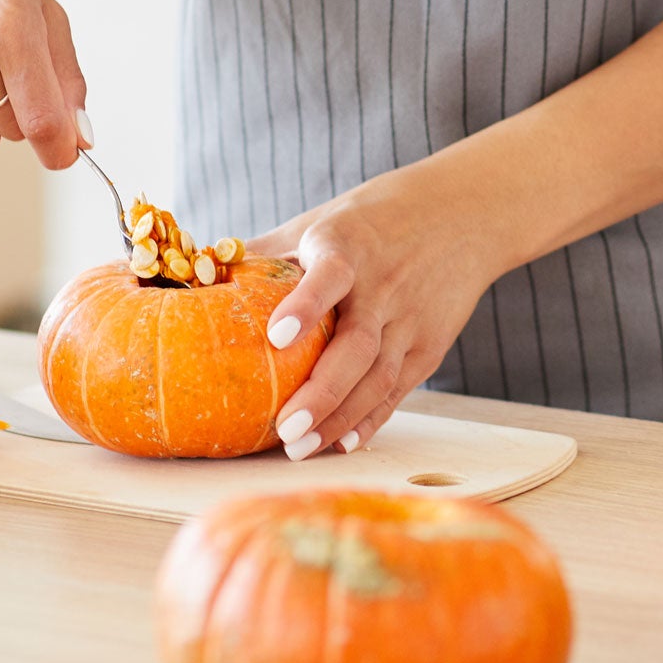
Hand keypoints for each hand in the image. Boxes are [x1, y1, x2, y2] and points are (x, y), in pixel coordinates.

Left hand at [251, 170, 505, 458]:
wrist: (464, 214)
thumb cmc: (374, 219)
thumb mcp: (320, 220)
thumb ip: (267, 252)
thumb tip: (198, 273)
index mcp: (350, 247)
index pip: (330, 276)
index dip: (306, 305)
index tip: (277, 334)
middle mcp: (384, 285)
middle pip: (357, 346)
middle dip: (322, 391)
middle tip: (284, 428)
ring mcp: (411, 319)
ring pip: (379, 377)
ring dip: (341, 416)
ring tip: (300, 448)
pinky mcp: (430, 344)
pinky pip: (398, 388)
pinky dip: (372, 418)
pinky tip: (343, 442)